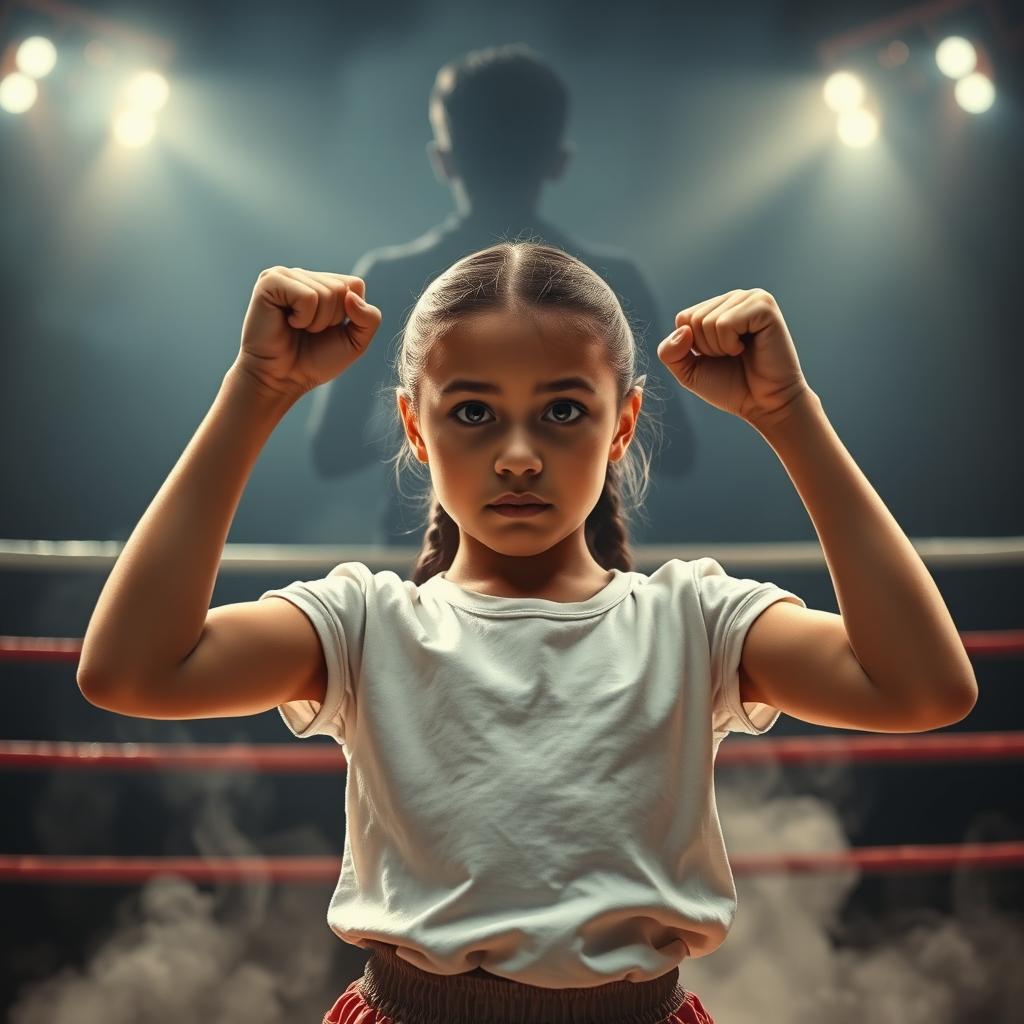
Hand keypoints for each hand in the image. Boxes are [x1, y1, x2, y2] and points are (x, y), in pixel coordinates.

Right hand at [233, 267, 381, 398]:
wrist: (280, 380)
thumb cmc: (314, 362)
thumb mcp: (355, 342)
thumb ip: (369, 319)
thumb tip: (351, 296)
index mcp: (320, 283)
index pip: (355, 284)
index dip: (349, 313)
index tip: (328, 329)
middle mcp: (303, 275)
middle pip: (342, 289)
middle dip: (332, 320)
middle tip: (309, 332)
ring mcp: (285, 276)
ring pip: (326, 292)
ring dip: (317, 322)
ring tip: (297, 328)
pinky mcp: (269, 282)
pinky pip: (307, 296)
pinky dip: (303, 318)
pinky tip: (287, 323)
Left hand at [657, 288, 811, 425]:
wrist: (765, 404)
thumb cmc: (732, 387)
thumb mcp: (689, 371)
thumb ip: (670, 352)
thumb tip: (683, 330)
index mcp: (721, 307)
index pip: (684, 318)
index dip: (693, 347)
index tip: (718, 357)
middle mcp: (737, 298)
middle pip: (694, 319)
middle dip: (707, 348)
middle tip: (731, 357)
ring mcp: (752, 299)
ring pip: (708, 321)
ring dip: (719, 347)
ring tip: (740, 353)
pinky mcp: (764, 307)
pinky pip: (726, 323)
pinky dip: (730, 344)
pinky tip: (748, 348)